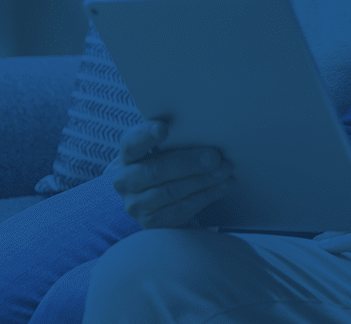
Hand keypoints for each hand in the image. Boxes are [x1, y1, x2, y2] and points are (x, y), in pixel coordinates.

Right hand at [111, 120, 236, 228]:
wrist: (153, 196)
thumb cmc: (164, 163)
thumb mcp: (163, 149)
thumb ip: (176, 139)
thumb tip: (206, 132)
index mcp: (128, 155)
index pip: (132, 143)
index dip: (146, 135)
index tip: (163, 128)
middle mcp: (126, 180)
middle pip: (157, 171)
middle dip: (189, 163)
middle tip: (214, 157)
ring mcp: (136, 204)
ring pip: (172, 192)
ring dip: (203, 181)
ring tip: (224, 170)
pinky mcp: (152, 222)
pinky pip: (182, 209)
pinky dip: (206, 196)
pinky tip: (222, 186)